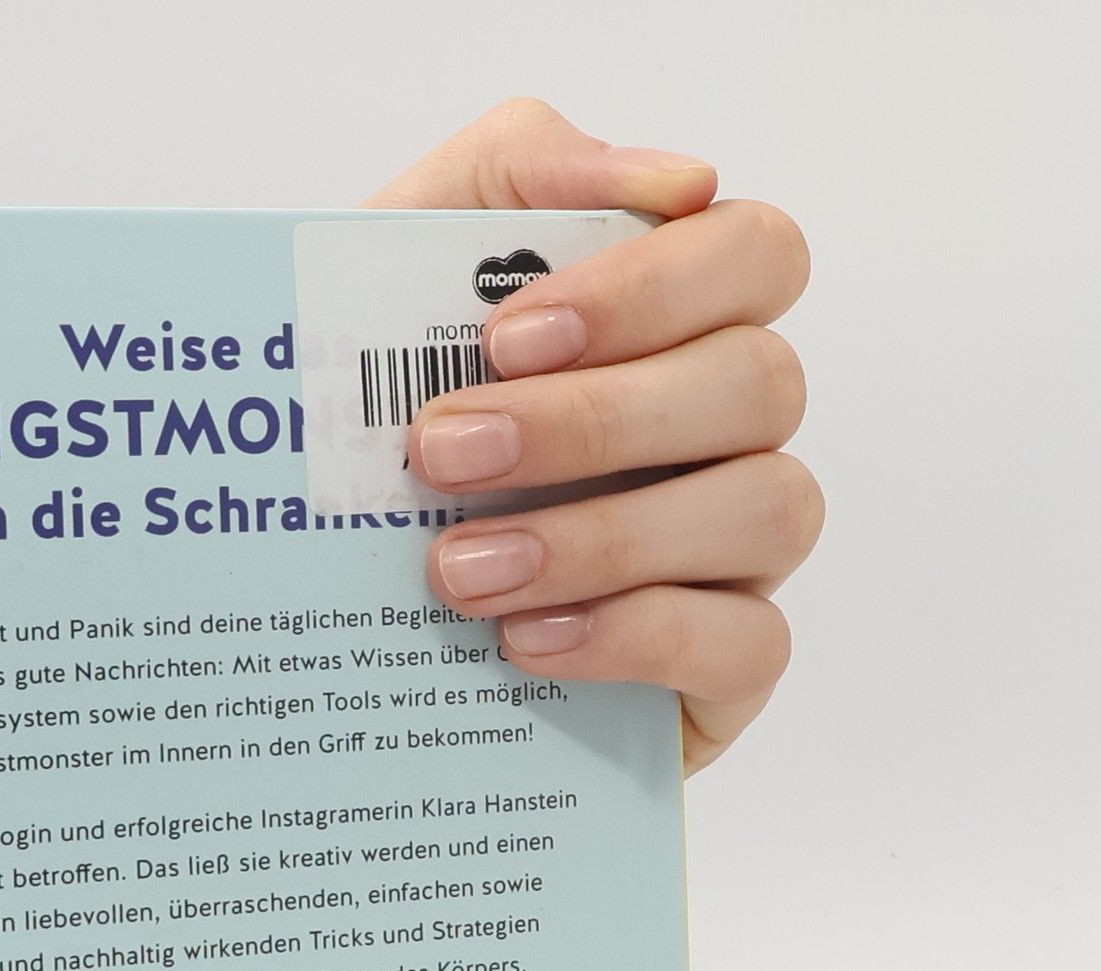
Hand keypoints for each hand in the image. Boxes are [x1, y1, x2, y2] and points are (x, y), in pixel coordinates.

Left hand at [367, 100, 820, 771]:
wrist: (332, 602)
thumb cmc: (389, 425)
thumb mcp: (403, 271)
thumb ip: (514, 175)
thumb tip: (676, 178)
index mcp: (683, 322)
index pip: (754, 256)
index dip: (650, 287)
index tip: (504, 337)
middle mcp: (734, 430)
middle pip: (758, 384)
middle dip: (592, 420)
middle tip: (440, 455)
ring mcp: (743, 550)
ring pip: (768, 508)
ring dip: (603, 537)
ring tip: (460, 570)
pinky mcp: (729, 665)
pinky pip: (746, 641)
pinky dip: (633, 635)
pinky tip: (525, 641)